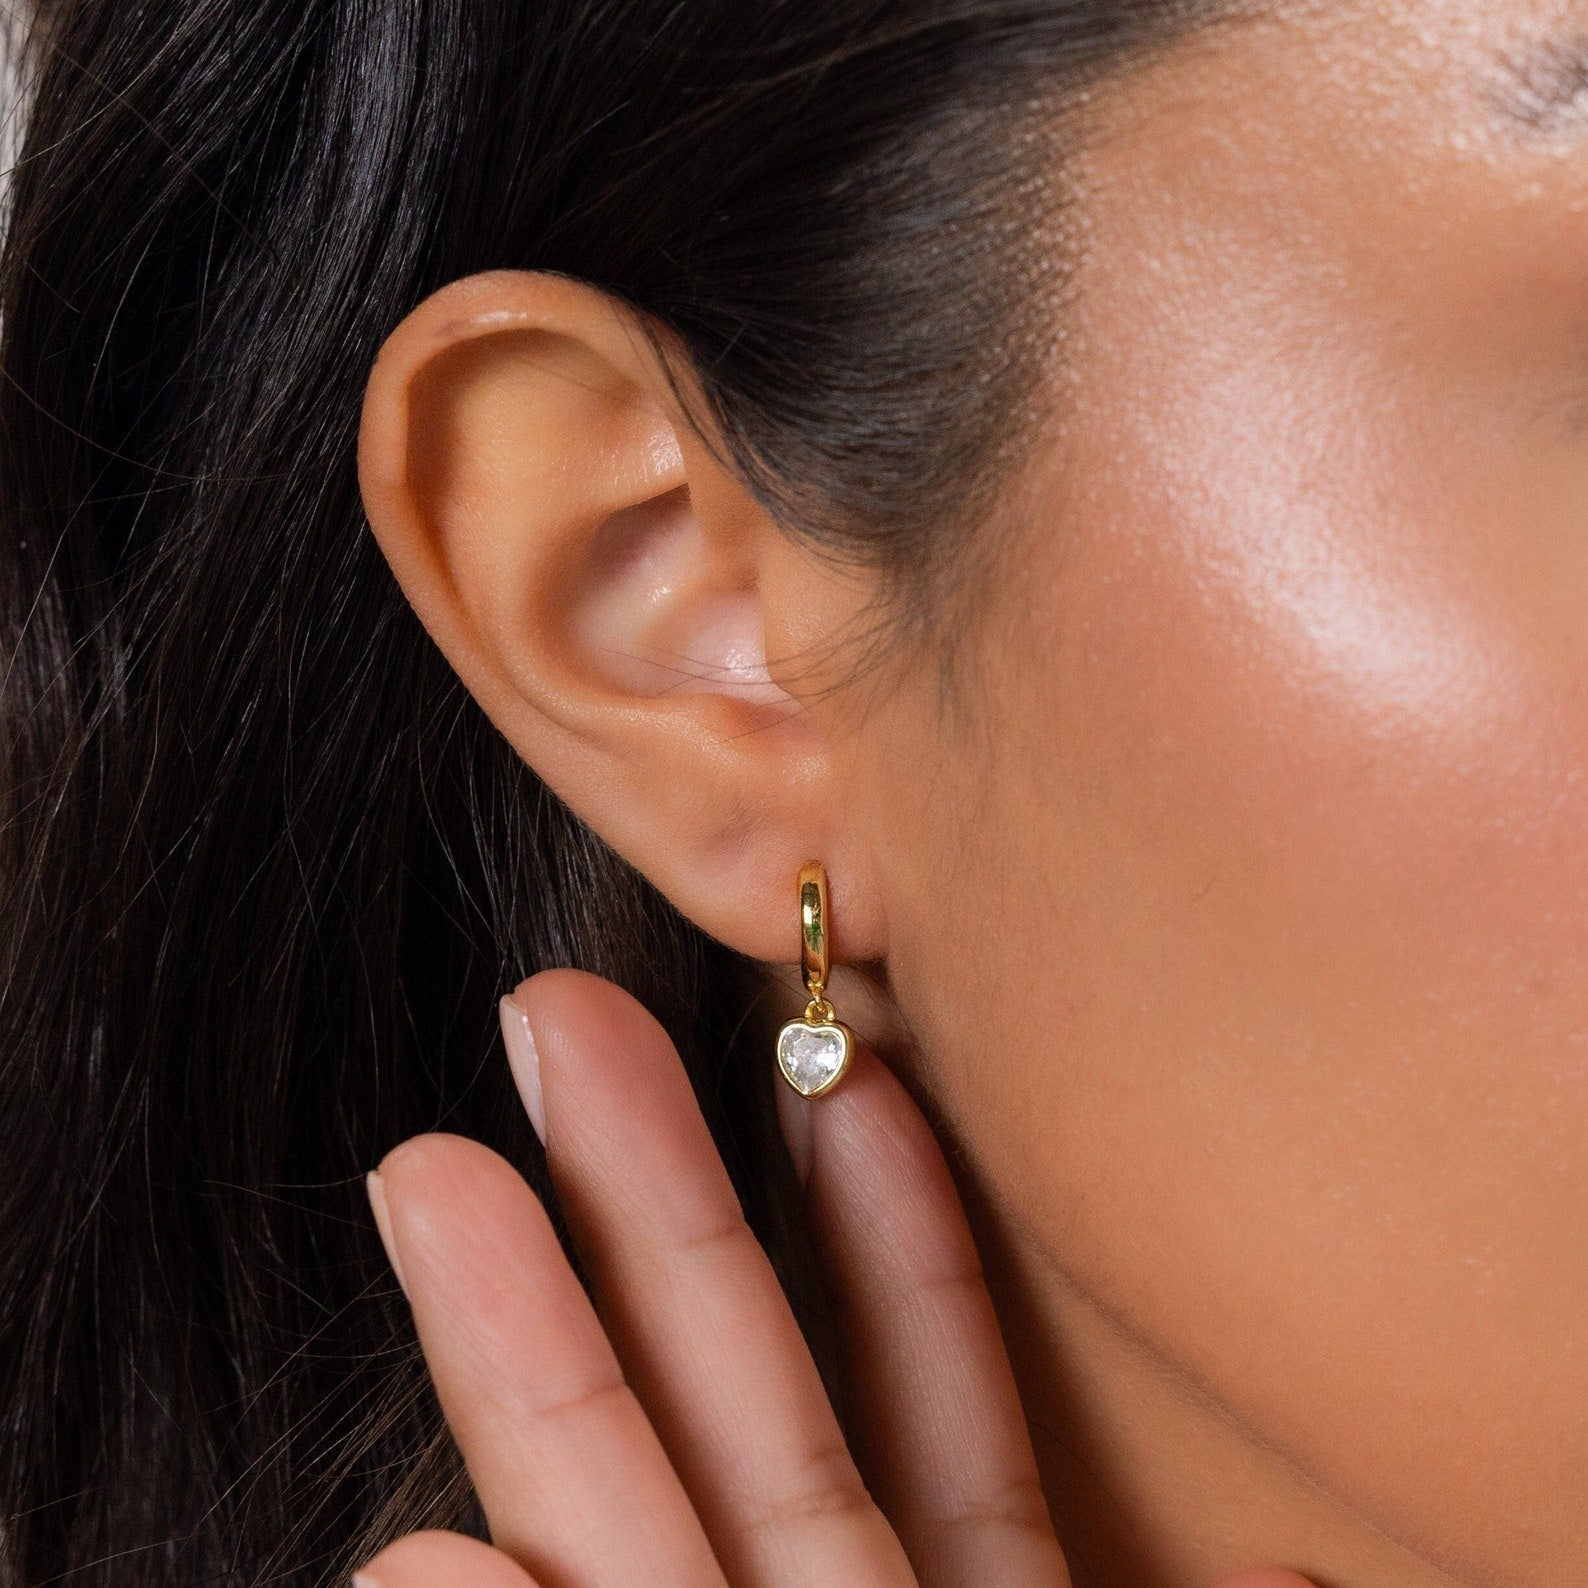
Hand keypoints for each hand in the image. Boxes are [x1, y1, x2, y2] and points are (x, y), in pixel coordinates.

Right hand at [357, 969, 1309, 1587]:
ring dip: (517, 1365)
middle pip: (740, 1396)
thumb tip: (1269, 1547)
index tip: (845, 1071)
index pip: (931, 1382)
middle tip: (555, 1016)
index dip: (887, 1226)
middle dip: (639, 1206)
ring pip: (631, 1517)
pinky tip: (403, 1547)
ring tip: (427, 1179)